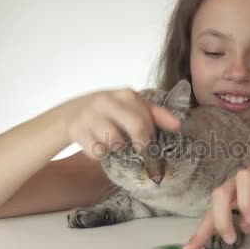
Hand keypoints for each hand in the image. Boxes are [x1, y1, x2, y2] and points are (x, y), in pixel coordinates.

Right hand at [57, 88, 179, 158]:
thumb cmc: (109, 111)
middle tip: (140, 152)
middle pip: (136, 128)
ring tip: (114, 143)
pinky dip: (100, 154)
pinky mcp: (77, 130)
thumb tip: (178, 125)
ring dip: (117, 149)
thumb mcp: (131, 106)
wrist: (71, 112)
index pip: (147, 118)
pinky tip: (98, 145)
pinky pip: (98, 152)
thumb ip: (156, 114)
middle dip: (142, 145)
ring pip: (115, 142)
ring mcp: (90, 115)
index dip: (151, 135)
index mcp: (125, 94)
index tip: (150, 144)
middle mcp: (107, 101)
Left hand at [182, 139, 249, 248]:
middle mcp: (242, 181)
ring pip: (244, 182)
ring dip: (246, 204)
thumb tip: (247, 228)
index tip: (189, 248)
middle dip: (221, 218)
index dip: (201, 230)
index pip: (213, 210)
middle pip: (221, 194)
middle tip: (230, 238)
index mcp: (234, 189)